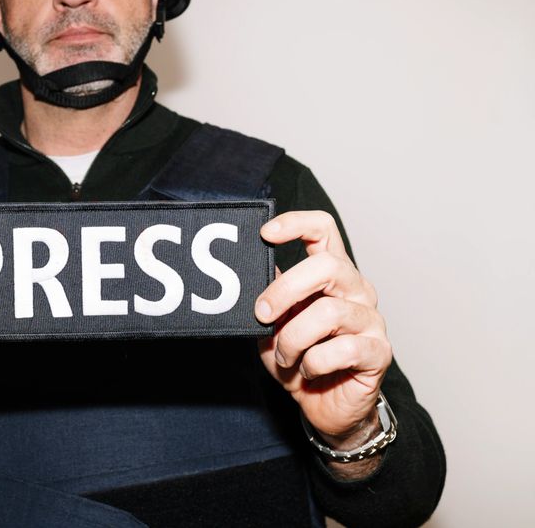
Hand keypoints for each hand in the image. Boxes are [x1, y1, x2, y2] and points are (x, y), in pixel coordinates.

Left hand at [254, 211, 391, 445]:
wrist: (323, 407)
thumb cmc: (299, 361)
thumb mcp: (273, 325)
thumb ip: (267, 296)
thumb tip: (251, 268)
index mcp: (332, 275)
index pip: (324, 230)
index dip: (296, 224)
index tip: (265, 233)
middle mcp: (356, 290)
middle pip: (328, 266)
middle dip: (286, 290)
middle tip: (262, 313)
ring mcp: (371, 320)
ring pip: (328, 313)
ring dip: (293, 339)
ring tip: (285, 357)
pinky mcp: (379, 352)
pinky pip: (342, 350)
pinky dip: (314, 362)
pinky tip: (308, 370)